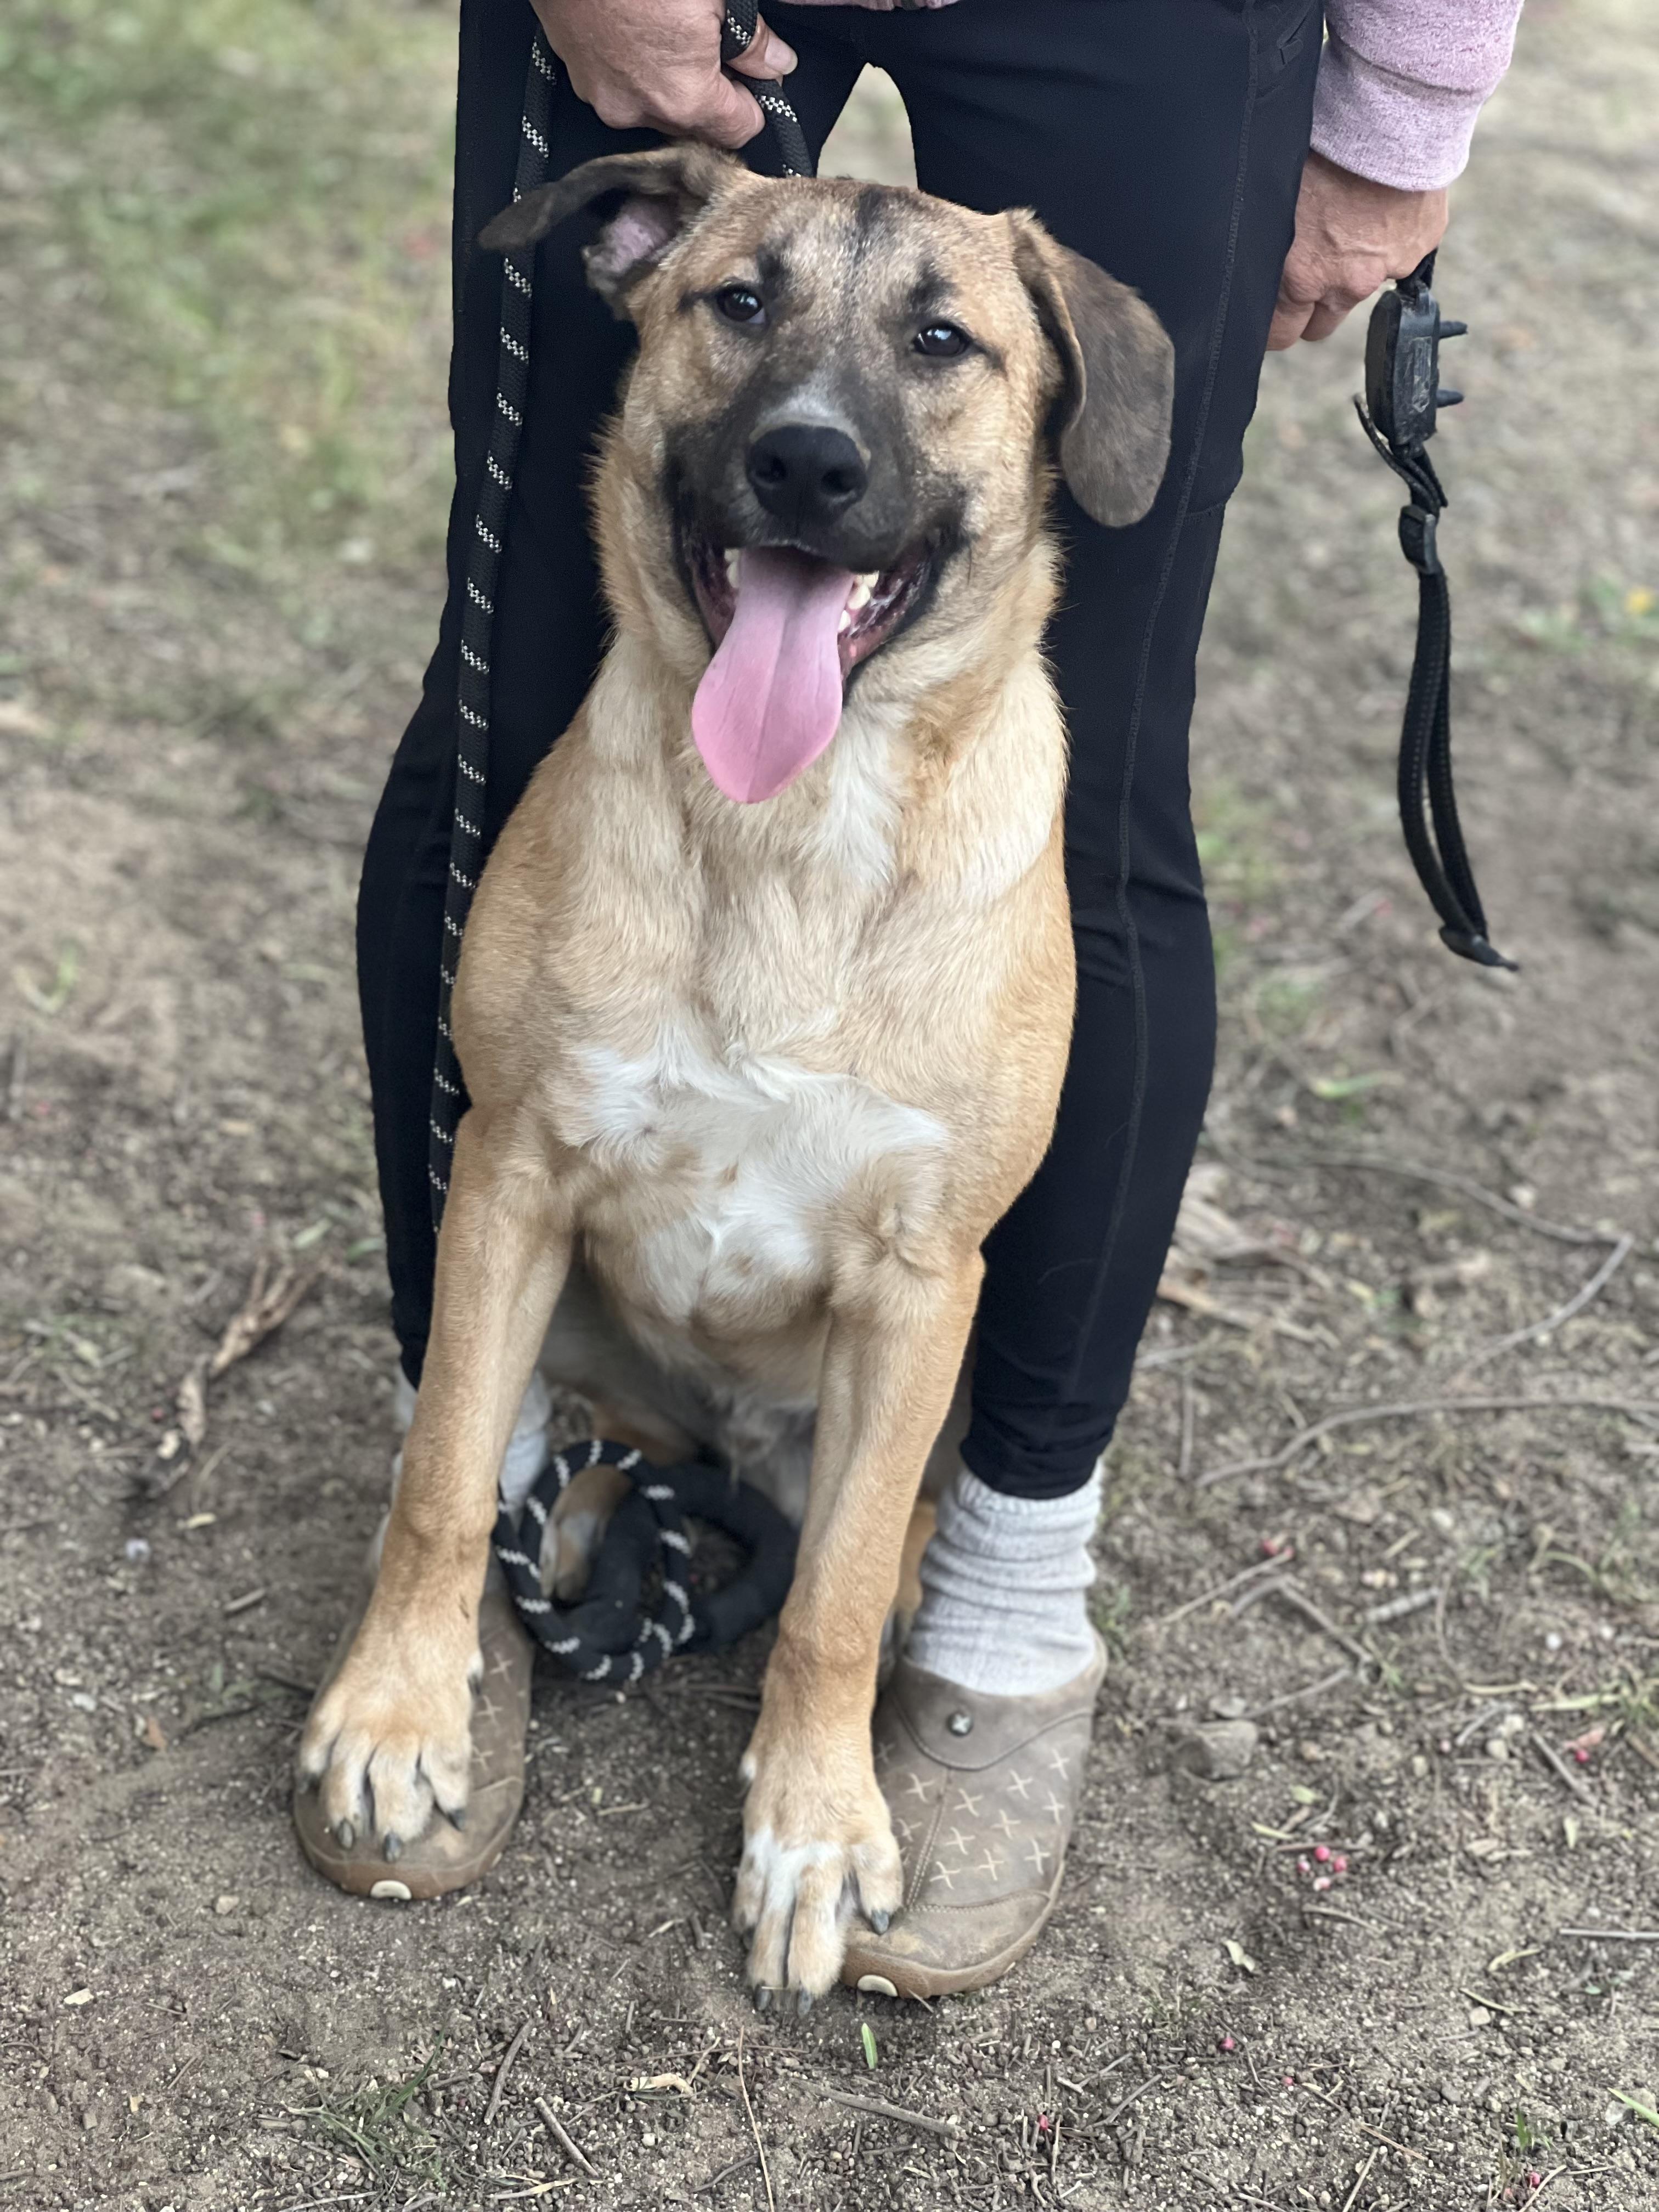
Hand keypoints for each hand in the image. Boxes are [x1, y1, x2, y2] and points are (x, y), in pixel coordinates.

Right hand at [530, 0, 796, 151]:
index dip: (754, 102)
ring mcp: (605, 98)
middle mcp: (641, 111)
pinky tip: (636, 32)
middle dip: (711, 94)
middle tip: (712, 45)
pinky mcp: (579, 77)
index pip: (741, 130)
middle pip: (697, 125)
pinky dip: (635, 69)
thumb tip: (776, 63)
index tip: (754, 78)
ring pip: (657, 107)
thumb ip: (753, 43)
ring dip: (670, 81)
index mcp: (684, 98)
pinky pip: (622, 88)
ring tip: (669, 32)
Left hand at [1268, 151, 1448, 349]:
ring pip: (1360, 292)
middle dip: (1312, 305)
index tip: (1274, 310)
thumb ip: (1268, 243)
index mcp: (1303, 276)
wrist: (1388, 112)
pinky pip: (1401, 256)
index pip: (1281, 333)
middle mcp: (1348, 283)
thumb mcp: (1275, 196)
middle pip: (1322, 324)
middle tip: (1310, 263)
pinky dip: (1390, 239)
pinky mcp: (1421, 246)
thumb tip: (1253, 262)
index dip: (1276, 323)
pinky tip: (1381, 204)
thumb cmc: (1323, 145)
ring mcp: (1390, 267)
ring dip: (1351, 271)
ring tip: (1347, 224)